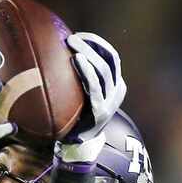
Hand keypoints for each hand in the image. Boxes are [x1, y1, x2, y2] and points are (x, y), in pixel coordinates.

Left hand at [61, 32, 126, 162]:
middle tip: (72, 38)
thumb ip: (83, 80)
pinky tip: (76, 60)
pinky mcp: (100, 110)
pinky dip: (86, 70)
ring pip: (103, 70)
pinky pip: (94, 86)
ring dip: (88, 53)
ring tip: (72, 44)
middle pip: (108, 60)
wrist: (79, 146)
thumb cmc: (77, 117)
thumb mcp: (85, 96)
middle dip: (91, 45)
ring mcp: (110, 102)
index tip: (81, 36)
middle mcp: (117, 92)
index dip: (98, 44)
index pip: (112, 57)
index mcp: (116, 86)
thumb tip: (64, 57)